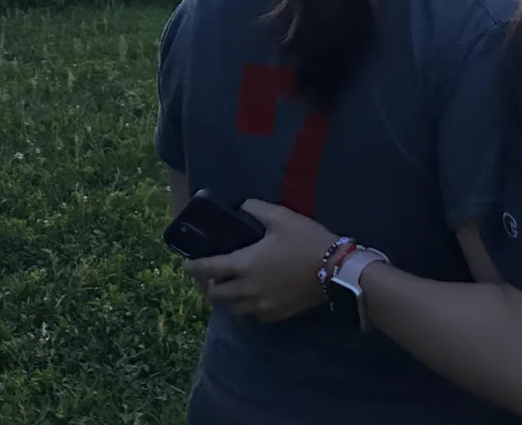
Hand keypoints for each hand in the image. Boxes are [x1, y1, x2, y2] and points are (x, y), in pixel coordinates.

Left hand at [182, 200, 339, 322]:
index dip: (192, 267)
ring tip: (231, 287)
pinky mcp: (275, 315)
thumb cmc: (306, 240)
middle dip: (208, 285)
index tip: (185, 264)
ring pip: (231, 309)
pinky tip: (253, 297)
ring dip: (226, 299)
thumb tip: (241, 206)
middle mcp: (246, 290)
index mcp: (244, 264)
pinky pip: (251, 315)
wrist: (336, 269)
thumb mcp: (281, 217)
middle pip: (215, 295)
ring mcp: (260, 306)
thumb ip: (256, 209)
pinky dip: (245, 307)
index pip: (207, 269)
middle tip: (212, 275)